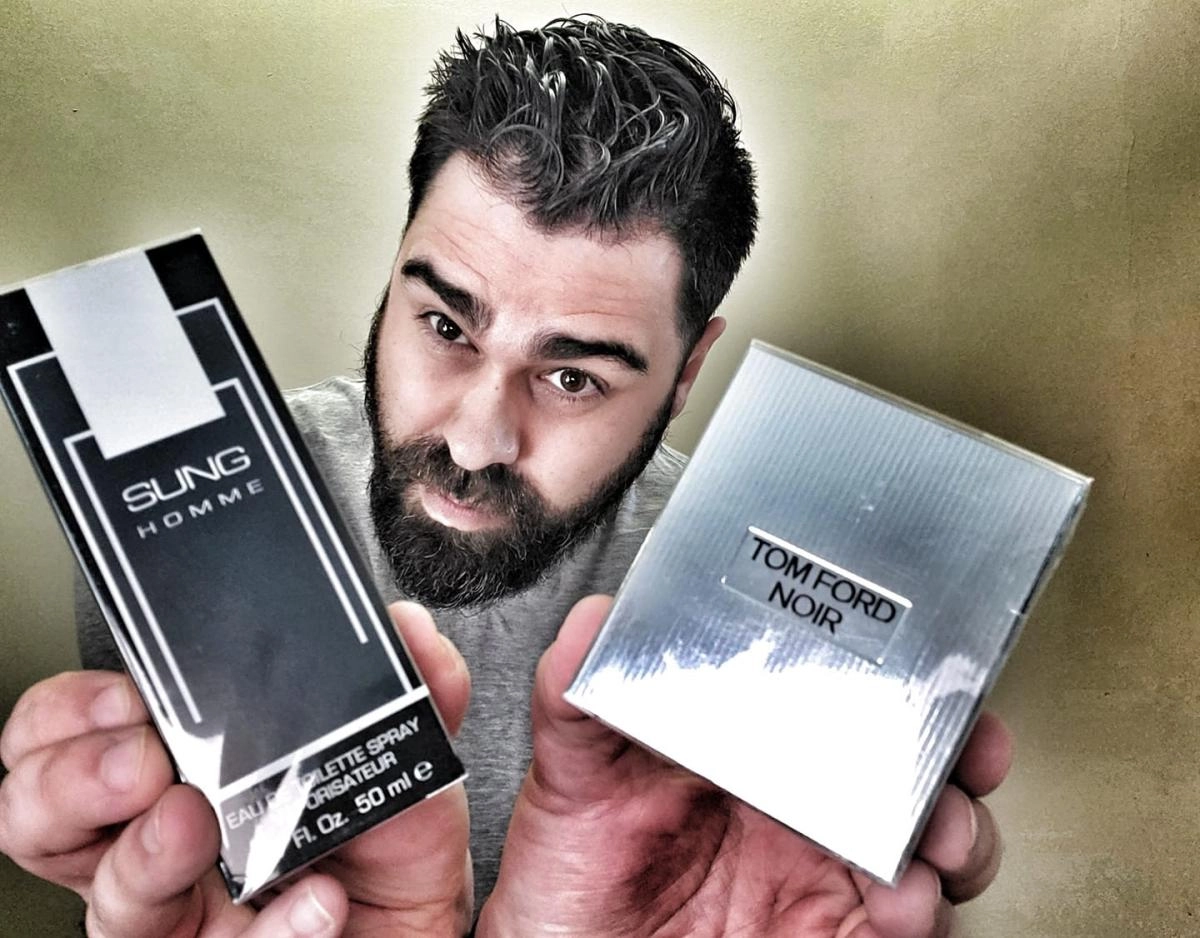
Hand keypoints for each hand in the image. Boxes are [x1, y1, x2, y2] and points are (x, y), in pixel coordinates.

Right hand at [0, 602, 471, 936]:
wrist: (424, 933)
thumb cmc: (394, 848)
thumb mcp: (405, 756)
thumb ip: (419, 690)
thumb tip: (411, 629)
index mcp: (188, 771)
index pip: (82, 730)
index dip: (77, 709)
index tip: (126, 694)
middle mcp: (161, 844)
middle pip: (45, 814)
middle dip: (72, 778)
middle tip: (139, 763)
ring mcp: (181, 918)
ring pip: (106, 901)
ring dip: (145, 856)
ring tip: (196, 823)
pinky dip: (270, 934)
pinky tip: (316, 903)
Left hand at [478, 595, 1010, 937]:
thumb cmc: (570, 881)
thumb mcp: (571, 776)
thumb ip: (578, 695)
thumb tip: (595, 619)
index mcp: (750, 752)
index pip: (840, 699)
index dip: (895, 679)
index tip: (926, 662)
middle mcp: (798, 808)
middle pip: (908, 764)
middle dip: (957, 749)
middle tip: (968, 742)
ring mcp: (822, 875)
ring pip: (930, 842)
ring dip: (956, 830)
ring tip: (939, 828)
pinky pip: (907, 922)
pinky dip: (925, 909)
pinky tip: (906, 898)